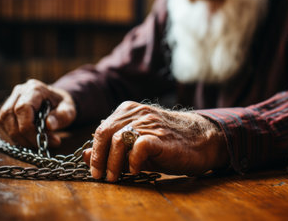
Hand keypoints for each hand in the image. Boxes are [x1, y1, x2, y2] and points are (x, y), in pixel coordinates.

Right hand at [0, 79, 75, 146]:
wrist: (57, 101)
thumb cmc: (62, 105)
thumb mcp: (69, 110)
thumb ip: (62, 116)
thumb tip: (49, 124)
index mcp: (35, 88)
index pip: (23, 108)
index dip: (29, 128)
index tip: (44, 141)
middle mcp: (20, 91)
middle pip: (10, 115)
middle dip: (23, 136)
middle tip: (41, 146)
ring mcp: (11, 98)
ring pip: (3, 120)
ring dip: (17, 137)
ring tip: (35, 144)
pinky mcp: (7, 108)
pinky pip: (4, 123)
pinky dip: (14, 135)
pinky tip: (28, 140)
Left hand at [82, 101, 228, 181]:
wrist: (201, 140)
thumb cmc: (168, 142)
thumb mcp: (137, 143)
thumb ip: (112, 146)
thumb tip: (85, 155)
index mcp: (129, 110)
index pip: (102, 129)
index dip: (96, 151)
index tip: (95, 169)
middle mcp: (137, 113)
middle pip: (104, 133)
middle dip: (99, 158)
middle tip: (100, 176)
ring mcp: (149, 123)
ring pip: (117, 140)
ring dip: (113, 163)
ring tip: (116, 177)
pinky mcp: (160, 137)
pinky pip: (138, 147)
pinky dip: (132, 161)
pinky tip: (136, 170)